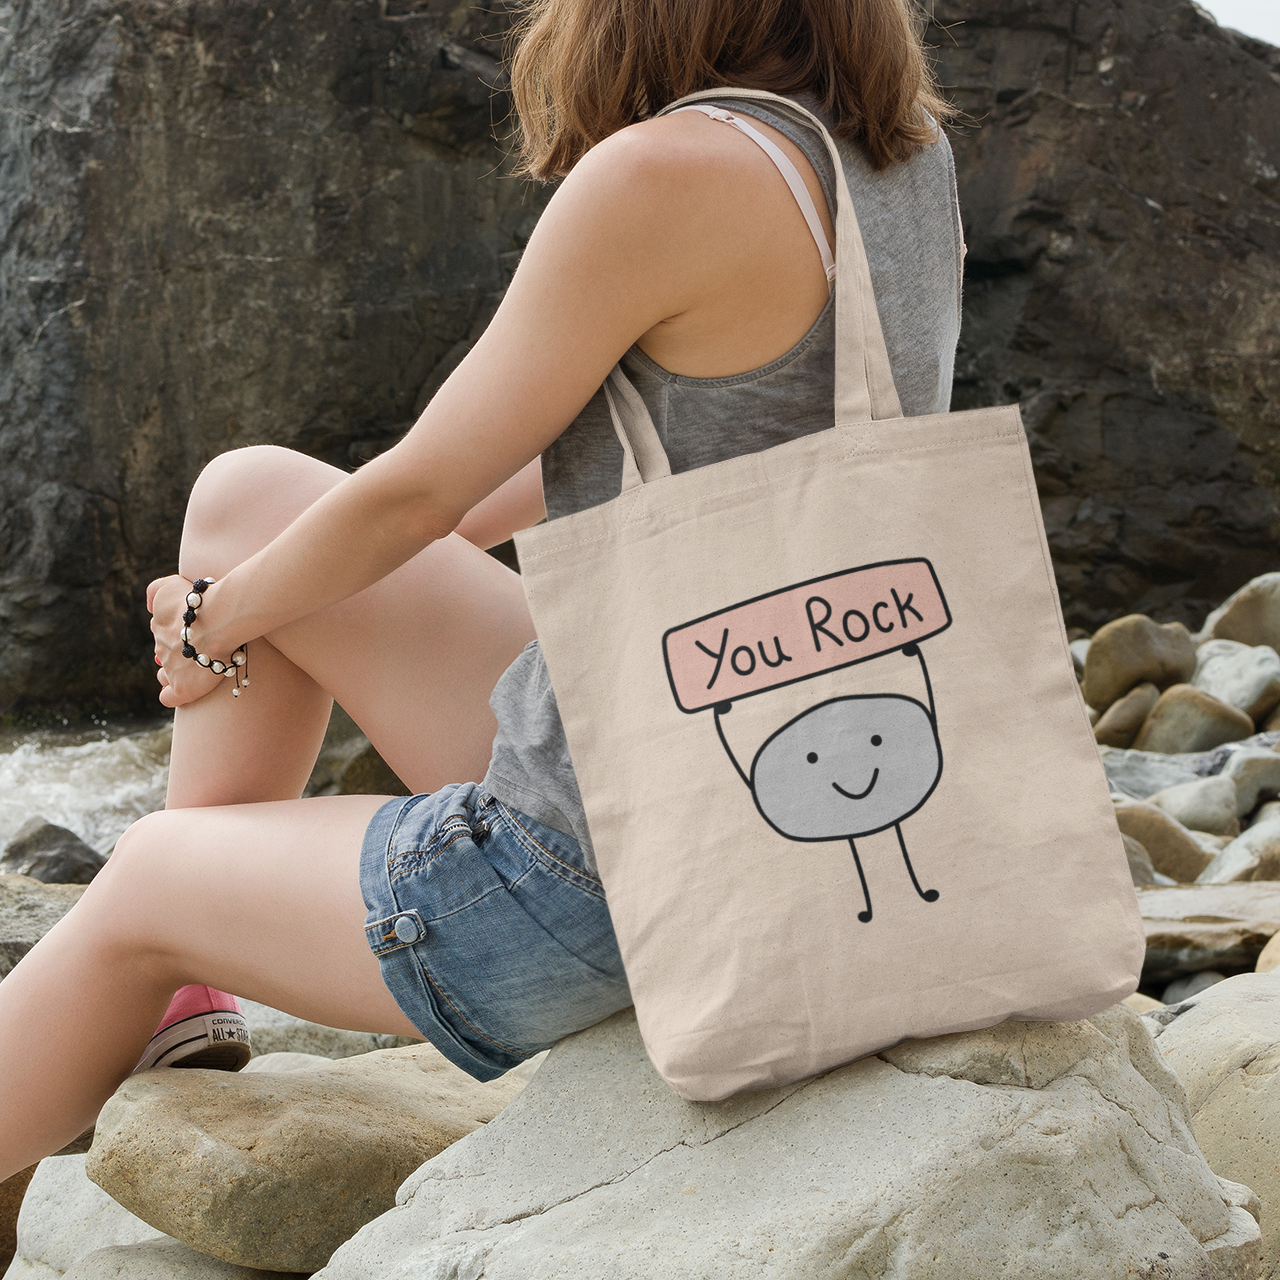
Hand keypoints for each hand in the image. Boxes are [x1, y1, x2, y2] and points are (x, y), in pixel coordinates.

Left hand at [148, 575, 223, 707]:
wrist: (219, 620)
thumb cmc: (201, 600)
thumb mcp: (170, 584)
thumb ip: (154, 590)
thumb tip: (147, 607)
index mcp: (160, 626)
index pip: (163, 632)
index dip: (178, 632)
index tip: (195, 631)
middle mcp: (162, 647)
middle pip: (165, 653)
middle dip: (180, 652)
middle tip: (203, 648)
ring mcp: (171, 668)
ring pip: (166, 673)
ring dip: (177, 672)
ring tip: (196, 669)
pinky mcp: (183, 687)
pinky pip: (169, 697)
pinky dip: (172, 695)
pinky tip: (184, 691)